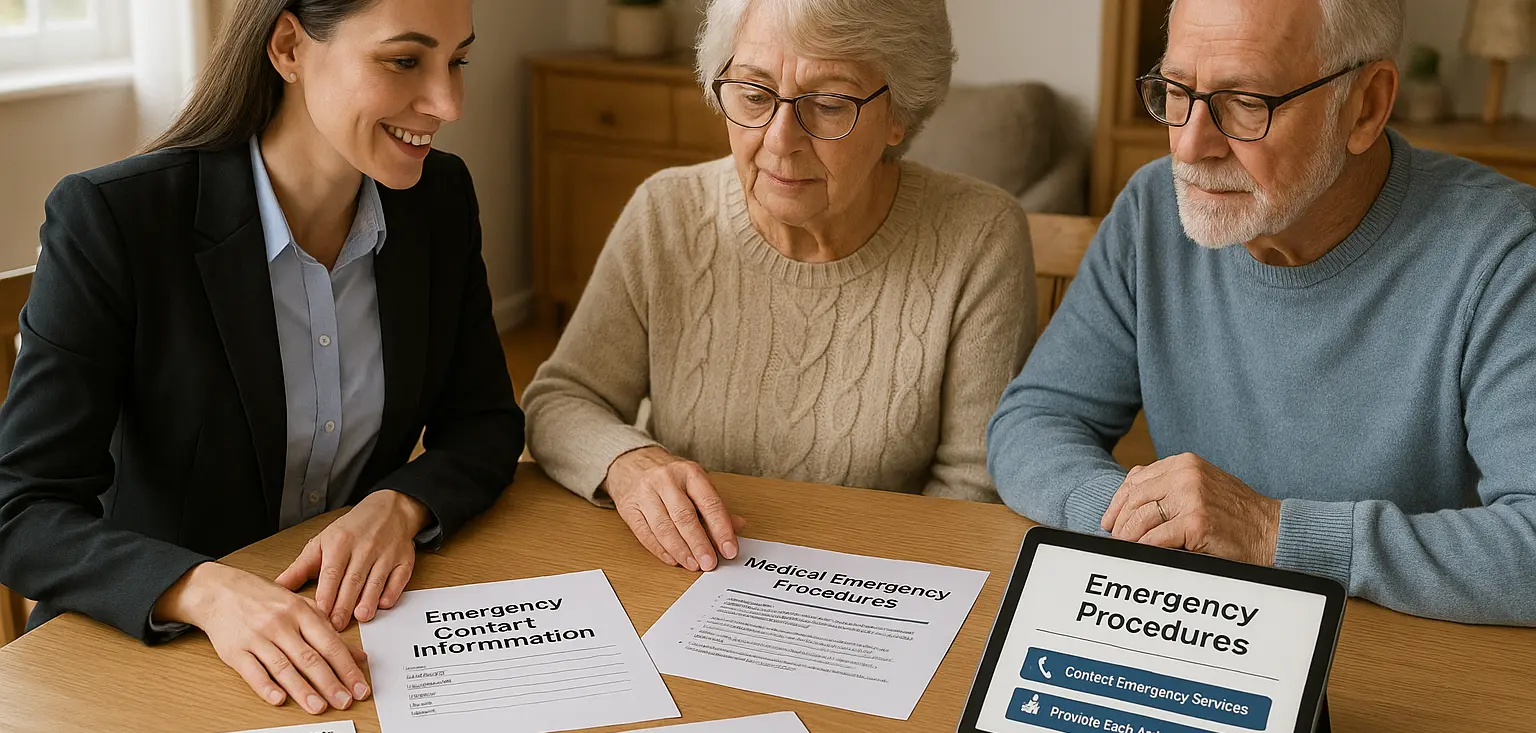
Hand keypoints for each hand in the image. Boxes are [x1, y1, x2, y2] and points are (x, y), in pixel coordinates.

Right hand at [154, 562, 369, 713]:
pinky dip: (266, 686)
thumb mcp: (301, 607)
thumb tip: (358, 656)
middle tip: (344, 701)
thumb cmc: (264, 599)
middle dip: (330, 683)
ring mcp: (257, 637)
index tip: (360, 687)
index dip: (347, 668)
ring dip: (303, 690)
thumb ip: (329, 632)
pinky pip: (252, 671)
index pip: (330, 644)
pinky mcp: (235, 650)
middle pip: (309, 658)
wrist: (220, 591)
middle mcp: (281, 624)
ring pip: (283, 667)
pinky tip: (279, 699)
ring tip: (318, 707)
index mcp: (301, 612)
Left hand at [276, 489, 429, 630]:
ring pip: (376, 580)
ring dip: (369, 599)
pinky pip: (399, 577)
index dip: (327, 594)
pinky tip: (383, 605)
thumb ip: (301, 568)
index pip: (332, 572)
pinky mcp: (404, 560)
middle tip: (337, 625)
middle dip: (345, 604)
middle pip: (353, 579)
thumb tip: (277, 587)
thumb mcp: (322, 542)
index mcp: (340, 542)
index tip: (320, 615)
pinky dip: (392, 591)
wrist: (390, 510)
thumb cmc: (352, 530)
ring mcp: (386, 553)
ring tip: (361, 617)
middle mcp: (364, 547)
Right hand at [603, 446, 745, 571]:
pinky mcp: (629, 508)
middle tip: (709, 562)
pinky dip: (660, 550)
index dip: (721, 529)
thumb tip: (738, 526)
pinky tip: (673, 559)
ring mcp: (645, 494)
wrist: (631, 462)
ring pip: (664, 527)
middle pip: (685, 516)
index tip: (729, 550)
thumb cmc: (669, 476)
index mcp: (689, 472)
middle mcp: (666, 481)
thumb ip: (715, 505)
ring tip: (693, 564)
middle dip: (699, 543)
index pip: (709, 503)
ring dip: (680, 550)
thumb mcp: (695, 482)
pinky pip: (645, 533)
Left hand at [1101, 453, 1280, 565]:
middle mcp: (1186, 475)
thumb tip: (1129, 494)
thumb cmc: (1235, 513)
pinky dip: (1144, 548)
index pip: (1135, 480)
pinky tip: (1142, 554)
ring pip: (1141, 518)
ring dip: (1128, 537)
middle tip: (1114, 539)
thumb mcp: (1201, 486)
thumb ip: (1169, 484)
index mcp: (1184, 463)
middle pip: (1134, 499)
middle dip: (1119, 522)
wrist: (1271, 530)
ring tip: (1125, 549)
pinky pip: (1156, 537)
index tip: (1109, 520)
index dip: (1117, 502)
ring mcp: (1191, 497)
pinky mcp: (1196, 522)